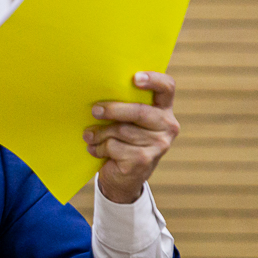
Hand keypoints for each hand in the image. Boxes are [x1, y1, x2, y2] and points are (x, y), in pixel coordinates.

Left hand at [83, 71, 179, 203]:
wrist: (124, 179)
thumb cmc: (123, 141)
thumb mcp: (127, 121)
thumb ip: (123, 106)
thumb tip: (98, 94)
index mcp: (164, 110)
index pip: (167, 87)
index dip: (153, 80)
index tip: (134, 78)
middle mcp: (168, 126)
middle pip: (139, 111)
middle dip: (113, 110)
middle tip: (95, 110)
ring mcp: (159, 145)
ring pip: (122, 130)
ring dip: (100, 133)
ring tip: (90, 135)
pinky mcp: (143, 161)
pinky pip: (115, 147)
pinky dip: (100, 148)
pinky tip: (96, 150)